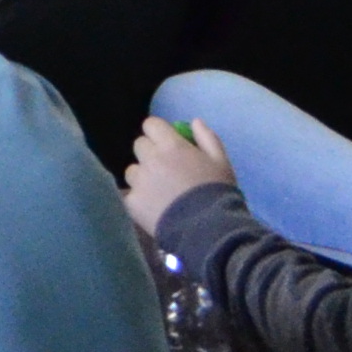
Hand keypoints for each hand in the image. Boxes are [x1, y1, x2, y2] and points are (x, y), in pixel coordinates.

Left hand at [120, 113, 235, 238]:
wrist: (210, 230)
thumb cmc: (218, 193)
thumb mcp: (221, 162)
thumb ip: (207, 138)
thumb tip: (194, 121)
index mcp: (171, 146)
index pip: (151, 125)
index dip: (158, 133)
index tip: (167, 144)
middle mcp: (151, 159)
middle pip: (140, 145)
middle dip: (150, 153)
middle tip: (166, 170)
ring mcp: (139, 181)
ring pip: (132, 170)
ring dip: (143, 177)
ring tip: (161, 193)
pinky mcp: (132, 202)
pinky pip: (130, 193)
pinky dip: (139, 198)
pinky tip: (154, 208)